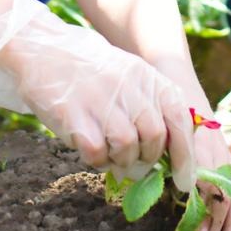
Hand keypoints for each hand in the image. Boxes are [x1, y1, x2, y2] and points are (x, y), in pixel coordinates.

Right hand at [0, 0, 194, 186]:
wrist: (45, 48)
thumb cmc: (92, 70)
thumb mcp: (130, 75)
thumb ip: (151, 106)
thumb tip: (171, 155)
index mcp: (146, 75)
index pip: (179, 118)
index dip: (185, 155)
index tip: (184, 182)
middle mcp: (128, 85)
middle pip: (154, 137)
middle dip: (147, 159)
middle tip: (133, 162)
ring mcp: (100, 98)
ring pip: (127, 147)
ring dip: (120, 160)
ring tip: (108, 152)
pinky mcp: (73, 113)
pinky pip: (96, 152)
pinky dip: (96, 159)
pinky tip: (89, 147)